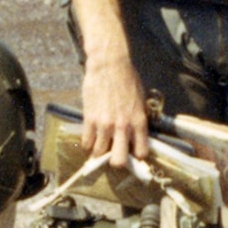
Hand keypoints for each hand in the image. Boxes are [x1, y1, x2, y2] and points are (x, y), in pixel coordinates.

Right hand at [82, 51, 149, 166]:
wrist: (109, 65)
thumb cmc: (127, 79)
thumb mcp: (141, 100)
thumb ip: (139, 118)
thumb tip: (137, 132)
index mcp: (139, 122)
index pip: (141, 152)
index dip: (135, 157)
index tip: (131, 154)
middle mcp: (123, 127)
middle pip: (118, 161)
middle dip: (116, 161)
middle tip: (113, 155)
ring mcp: (105, 124)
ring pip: (99, 153)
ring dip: (99, 152)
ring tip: (99, 146)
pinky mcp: (90, 119)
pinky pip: (86, 142)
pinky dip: (88, 143)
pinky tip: (90, 138)